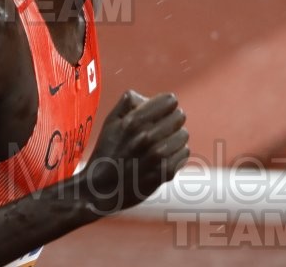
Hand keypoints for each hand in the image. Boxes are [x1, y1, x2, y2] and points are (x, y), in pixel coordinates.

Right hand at [76, 90, 188, 214]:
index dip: (166, 104)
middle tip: (161, 128)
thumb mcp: (110, 122)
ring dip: (175, 138)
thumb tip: (147, 97)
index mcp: (133, 121)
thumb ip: (127, 102)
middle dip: (171, 120)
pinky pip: (184, 153)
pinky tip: (164, 158)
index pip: (170, 101)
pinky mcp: (165, 172)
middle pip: (180, 116)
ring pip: (184, 135)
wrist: (101, 188)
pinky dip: (177, 154)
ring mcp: (158, 156)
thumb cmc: (106, 152)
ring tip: (162, 144)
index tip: (161, 111)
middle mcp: (147, 137)